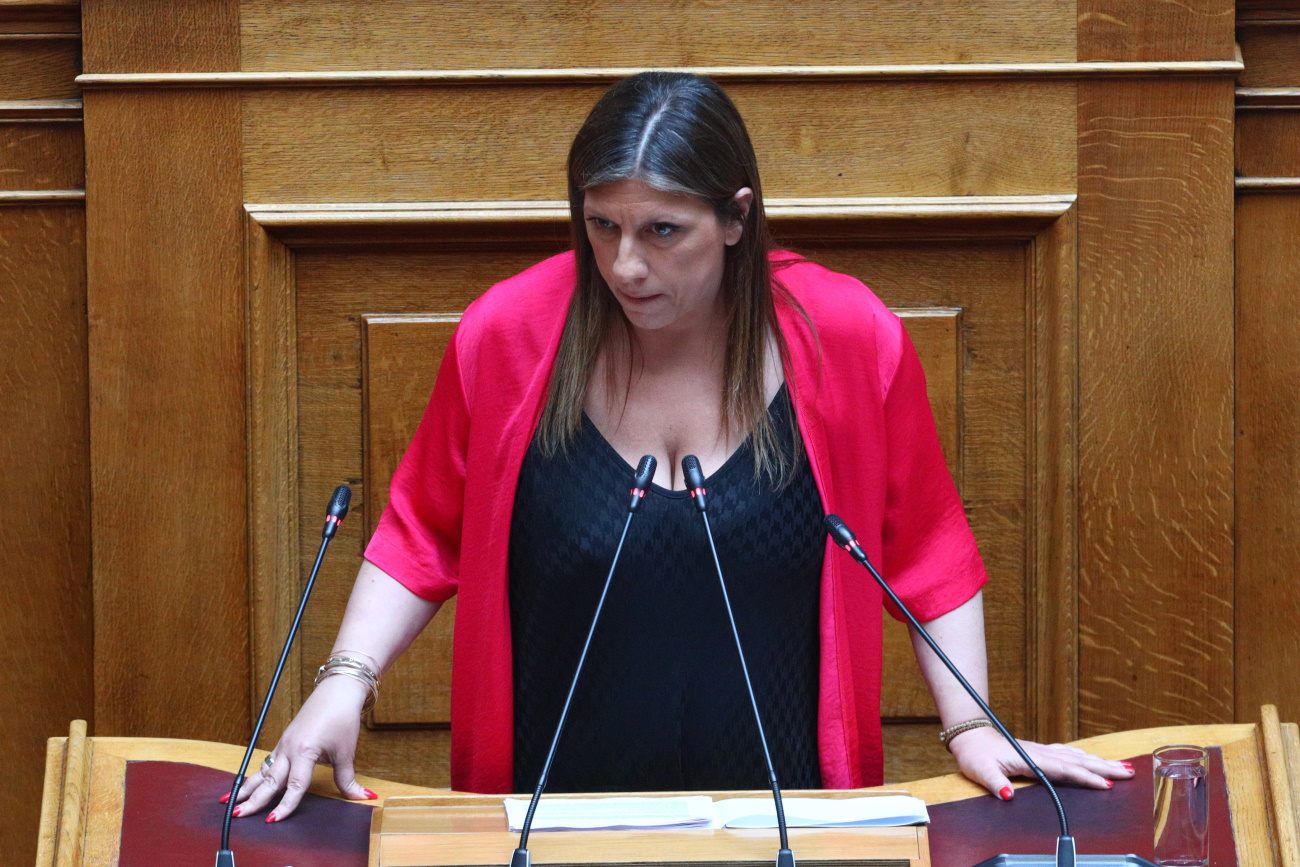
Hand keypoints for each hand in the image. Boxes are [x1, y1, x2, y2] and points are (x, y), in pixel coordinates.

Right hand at [225, 675, 376, 821]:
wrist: (337, 691)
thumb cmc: (342, 717)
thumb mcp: (346, 751)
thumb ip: (348, 779)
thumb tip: (362, 796)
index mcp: (305, 750)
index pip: (294, 785)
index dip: (285, 806)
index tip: (273, 821)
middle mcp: (289, 748)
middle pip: (269, 780)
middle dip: (253, 799)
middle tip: (238, 815)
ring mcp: (284, 744)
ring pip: (263, 770)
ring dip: (248, 787)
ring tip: (231, 802)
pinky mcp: (284, 741)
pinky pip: (267, 762)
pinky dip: (257, 775)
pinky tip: (248, 784)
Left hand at [947, 726, 1134, 799]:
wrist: (970, 736)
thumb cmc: (976, 754)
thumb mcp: (980, 770)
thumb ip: (995, 783)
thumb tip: (1007, 794)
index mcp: (1030, 758)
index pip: (1063, 769)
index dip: (1085, 777)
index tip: (1106, 784)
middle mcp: (1040, 752)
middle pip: (1078, 760)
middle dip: (1105, 767)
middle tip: (1130, 772)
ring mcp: (1042, 750)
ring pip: (1076, 755)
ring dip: (1100, 761)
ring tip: (1123, 766)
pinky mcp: (1040, 751)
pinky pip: (1069, 753)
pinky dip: (1085, 757)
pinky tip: (1094, 759)